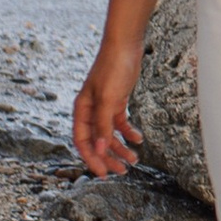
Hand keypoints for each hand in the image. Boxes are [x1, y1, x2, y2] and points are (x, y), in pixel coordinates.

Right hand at [72, 38, 144, 178]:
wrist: (125, 46)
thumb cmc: (112, 69)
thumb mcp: (108, 100)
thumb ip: (103, 126)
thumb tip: (100, 151)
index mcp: (82, 110)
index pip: (82, 141)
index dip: (92, 159)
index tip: (103, 174)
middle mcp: (90, 111)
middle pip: (97, 141)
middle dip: (108, 158)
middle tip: (123, 171)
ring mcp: (103, 107)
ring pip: (109, 134)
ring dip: (120, 148)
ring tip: (134, 159)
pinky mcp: (116, 102)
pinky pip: (120, 123)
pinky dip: (128, 132)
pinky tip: (138, 139)